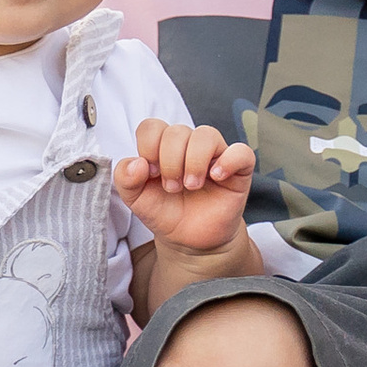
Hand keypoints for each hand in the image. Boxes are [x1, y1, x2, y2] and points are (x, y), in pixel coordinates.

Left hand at [116, 122, 255, 254]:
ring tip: (191, 186)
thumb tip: (138, 163)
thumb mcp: (136, 199)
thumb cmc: (165, 212)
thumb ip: (125, 178)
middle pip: (177, 131)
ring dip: (194, 161)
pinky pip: (241, 152)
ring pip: (207, 134)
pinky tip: (216, 177)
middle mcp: (189, 145)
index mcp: (162, 147)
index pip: (152, 126)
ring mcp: (215, 155)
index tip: (150, 174)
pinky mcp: (238, 170)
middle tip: (172, 188)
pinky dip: (228, 161)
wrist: (189, 240)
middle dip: (170, 162)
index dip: (148, 147)